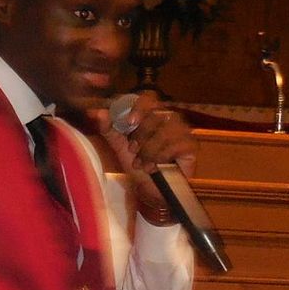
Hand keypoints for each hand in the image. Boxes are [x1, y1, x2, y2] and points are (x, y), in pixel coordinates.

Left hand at [94, 90, 196, 225]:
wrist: (150, 191)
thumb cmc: (137, 165)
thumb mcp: (119, 146)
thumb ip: (109, 128)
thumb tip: (97, 112)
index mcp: (150, 113)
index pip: (148, 98)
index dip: (139, 107)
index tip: (129, 123)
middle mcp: (168, 117)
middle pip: (156, 115)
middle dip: (141, 136)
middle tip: (134, 151)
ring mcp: (182, 130)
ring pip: (165, 131)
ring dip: (150, 150)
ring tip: (143, 164)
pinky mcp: (191, 145)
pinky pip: (176, 144)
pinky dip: (162, 157)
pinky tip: (155, 167)